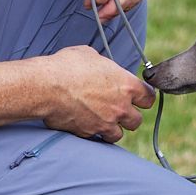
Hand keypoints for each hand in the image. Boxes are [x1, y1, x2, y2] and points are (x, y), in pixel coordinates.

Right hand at [39, 46, 154, 142]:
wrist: (47, 86)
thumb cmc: (68, 66)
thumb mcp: (91, 56)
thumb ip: (105, 67)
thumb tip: (102, 68)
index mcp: (126, 85)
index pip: (148, 98)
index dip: (143, 98)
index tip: (138, 98)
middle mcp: (120, 107)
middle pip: (137, 121)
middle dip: (128, 117)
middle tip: (118, 110)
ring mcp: (106, 123)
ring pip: (119, 134)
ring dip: (113, 129)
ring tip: (102, 120)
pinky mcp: (90, 133)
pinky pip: (98, 138)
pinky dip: (95, 134)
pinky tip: (87, 125)